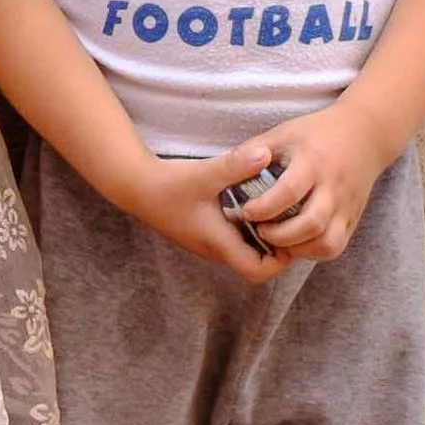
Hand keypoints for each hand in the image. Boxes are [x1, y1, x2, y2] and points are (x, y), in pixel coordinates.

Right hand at [129, 140, 292, 281]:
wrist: (134, 186)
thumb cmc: (167, 183)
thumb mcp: (205, 173)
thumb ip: (237, 164)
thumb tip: (267, 153)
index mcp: (218, 242)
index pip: (259, 271)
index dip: (281, 258)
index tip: (289, 230)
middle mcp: (214, 249)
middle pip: (257, 264)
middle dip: (278, 246)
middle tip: (290, 218)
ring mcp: (208, 243)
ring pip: (246, 252)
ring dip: (263, 237)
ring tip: (275, 209)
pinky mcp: (204, 233)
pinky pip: (235, 241)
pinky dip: (249, 229)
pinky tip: (252, 204)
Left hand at [233, 103, 389, 260]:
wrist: (366, 133)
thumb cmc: (316, 133)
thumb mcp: (283, 133)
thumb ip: (253, 151)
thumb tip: (224, 169)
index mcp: (312, 163)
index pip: (290, 191)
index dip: (264, 207)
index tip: (246, 211)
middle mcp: (333, 187)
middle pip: (311, 223)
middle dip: (280, 236)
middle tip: (260, 231)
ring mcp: (347, 206)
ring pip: (328, 242)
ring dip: (299, 249)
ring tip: (278, 241)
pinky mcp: (354, 218)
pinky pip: (337, 246)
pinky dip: (314, 252)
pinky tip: (296, 243)